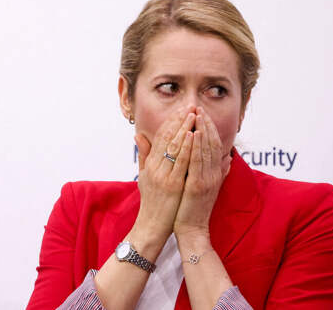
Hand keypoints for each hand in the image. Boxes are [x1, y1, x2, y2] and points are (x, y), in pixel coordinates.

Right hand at [131, 104, 196, 246]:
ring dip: (185, 128)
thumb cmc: (152, 202)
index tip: (181, 109)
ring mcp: (163, 175)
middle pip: (167, 138)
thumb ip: (144, 155)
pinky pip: (181, 162)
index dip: (171, 122)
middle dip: (179, 120)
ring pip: (174, 146)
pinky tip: (193, 135)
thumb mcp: (144, 176)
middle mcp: (155, 167)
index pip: (160, 137)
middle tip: (190, 106)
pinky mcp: (172, 185)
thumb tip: (139, 135)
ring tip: (193, 114)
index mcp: (150, 164)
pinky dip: (187, 147)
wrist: (152, 226)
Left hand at [173, 106, 231, 239]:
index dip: (210, 128)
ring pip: (205, 150)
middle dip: (206, 124)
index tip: (203, 113)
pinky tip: (192, 134)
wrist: (192, 229)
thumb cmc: (195, 208)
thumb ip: (219, 171)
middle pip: (212, 143)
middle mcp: (214, 174)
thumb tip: (227, 157)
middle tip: (199, 107)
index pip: (215, 145)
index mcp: (215, 173)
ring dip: (202, 130)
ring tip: (197, 115)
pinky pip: (197, 162)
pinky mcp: (196, 186)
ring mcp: (206, 179)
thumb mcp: (209, 186)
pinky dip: (195, 147)